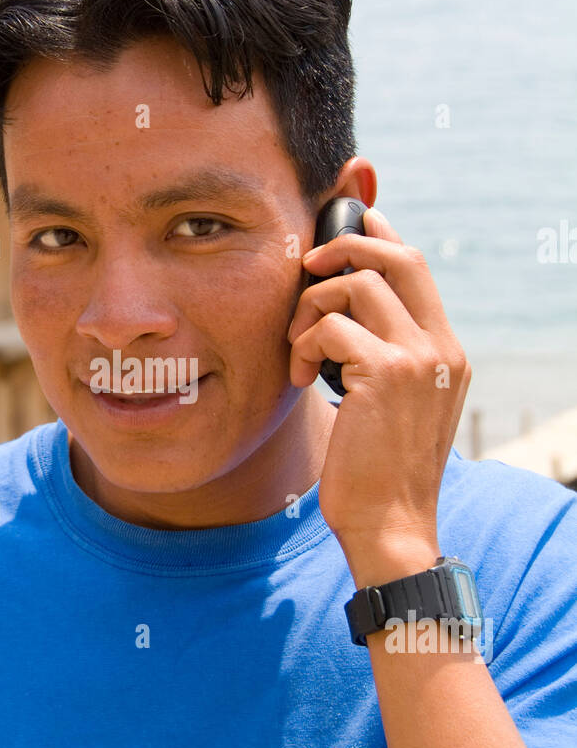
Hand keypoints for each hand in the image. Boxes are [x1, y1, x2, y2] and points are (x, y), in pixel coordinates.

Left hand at [287, 208, 471, 580]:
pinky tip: (300, 377)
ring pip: (356, 286)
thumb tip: (346, 313)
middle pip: (397, 257)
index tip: (349, 223)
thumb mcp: (393, 407)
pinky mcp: (384, 375)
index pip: (417, 269)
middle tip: (309, 265)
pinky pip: (331, 327)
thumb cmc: (378, 472)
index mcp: (446, 354)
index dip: (380, 236)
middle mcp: (441, 349)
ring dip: (311, 309)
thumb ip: (384, 358)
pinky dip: (304, 345)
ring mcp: (418, 359)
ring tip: (300, 350)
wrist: (390, 524)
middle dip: (346, 246)